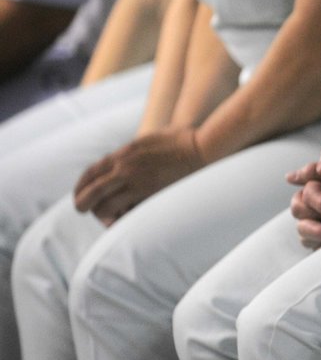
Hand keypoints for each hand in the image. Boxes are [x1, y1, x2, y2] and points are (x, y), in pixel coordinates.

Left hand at [74, 126, 203, 224]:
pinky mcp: (152, 193)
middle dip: (83, 202)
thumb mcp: (148, 139)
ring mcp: (138, 182)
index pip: (92, 172)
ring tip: (104, 219)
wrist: (203, 147)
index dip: (81, 185)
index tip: (79, 193)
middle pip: (93, 190)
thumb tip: (123, 157)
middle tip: (81, 210)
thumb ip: (132, 150)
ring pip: (106, 204)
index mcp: (124, 154)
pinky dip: (121, 216)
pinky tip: (122, 220)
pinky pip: (128, 210)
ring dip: (101, 213)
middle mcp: (126, 168)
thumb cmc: (181, 140)